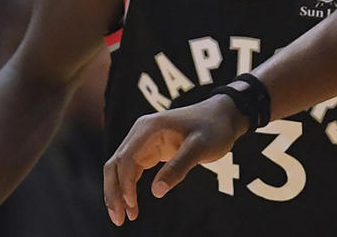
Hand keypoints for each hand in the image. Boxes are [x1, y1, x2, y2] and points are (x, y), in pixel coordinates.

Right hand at [102, 95, 245, 225]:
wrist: (222, 116)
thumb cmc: (213, 129)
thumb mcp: (200, 148)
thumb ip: (179, 167)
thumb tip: (156, 192)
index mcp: (149, 128)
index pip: (127, 158)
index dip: (125, 184)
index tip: (132, 205)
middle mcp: (141, 132)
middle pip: (116, 164)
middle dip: (114, 192)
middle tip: (119, 219)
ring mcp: (143, 140)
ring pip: (120, 168)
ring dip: (118, 192)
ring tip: (124, 217)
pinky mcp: (149, 149)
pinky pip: (131, 169)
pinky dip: (128, 187)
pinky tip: (132, 204)